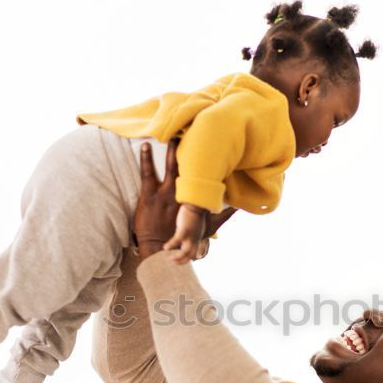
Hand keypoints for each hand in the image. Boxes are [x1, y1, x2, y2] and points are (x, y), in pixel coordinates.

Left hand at [134, 140, 237, 259]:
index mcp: (193, 199)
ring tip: (172, 135)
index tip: (214, 149)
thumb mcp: (206, 227)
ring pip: (169, 167)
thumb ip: (223, 216)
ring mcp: (164, 193)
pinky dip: (145, 158)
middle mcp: (181, 194)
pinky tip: (144, 145)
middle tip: (193, 134)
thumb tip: (238, 209)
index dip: (207, 163)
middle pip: (188, 167)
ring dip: (171, 150)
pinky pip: (147, 172)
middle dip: (191, 150)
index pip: (202, 177)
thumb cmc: (180, 238)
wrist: (158, 248)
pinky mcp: (149, 195)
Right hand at [163, 203, 207, 263]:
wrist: (198, 203)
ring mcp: (190, 235)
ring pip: (185, 252)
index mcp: (198, 236)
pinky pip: (176, 241)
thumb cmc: (197, 209)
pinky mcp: (184, 230)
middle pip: (190, 255)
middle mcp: (195, 238)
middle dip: (182, 260)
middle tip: (174, 261)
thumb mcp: (197, 220)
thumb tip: (190, 223)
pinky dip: (170, 245)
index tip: (187, 260)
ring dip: (177, 257)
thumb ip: (194, 225)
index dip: (192, 256)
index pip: (196, 249)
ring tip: (170, 259)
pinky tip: (165, 248)